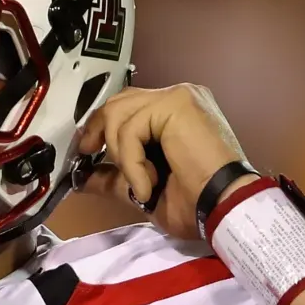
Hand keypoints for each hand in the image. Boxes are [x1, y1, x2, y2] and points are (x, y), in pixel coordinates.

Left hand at [74, 83, 260, 240]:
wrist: (224, 208)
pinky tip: (148, 184)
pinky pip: (131, 129)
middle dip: (98, 130)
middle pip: (119, 101)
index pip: (128, 105)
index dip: (102, 125)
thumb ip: (114, 177)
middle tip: (88, 156)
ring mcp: (179, 96)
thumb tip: (80, 177)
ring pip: (119, 114)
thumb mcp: (143, 189)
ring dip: (121, 157)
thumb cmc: (196, 204)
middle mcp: (179, 96)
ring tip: (141, 184)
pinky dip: (131, 162)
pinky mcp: (176, 104)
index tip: (86, 151)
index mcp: (176, 111)